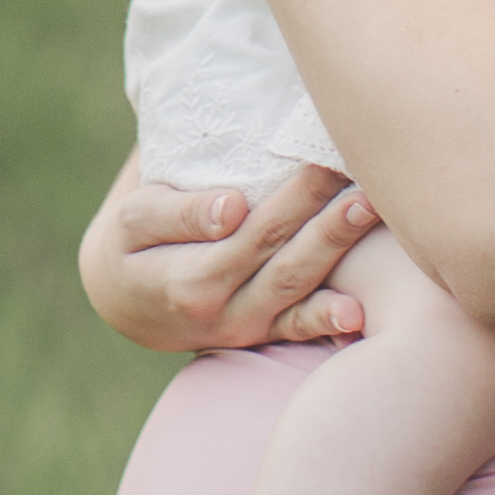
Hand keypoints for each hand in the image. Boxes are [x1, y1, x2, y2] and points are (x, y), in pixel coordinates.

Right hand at [81, 156, 377, 350]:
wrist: (122, 299)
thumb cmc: (131, 241)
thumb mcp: (134, 219)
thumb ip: (177, 212)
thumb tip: (233, 209)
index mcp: (185, 278)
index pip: (247, 234)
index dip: (289, 202)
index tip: (319, 161)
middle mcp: (218, 309)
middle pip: (280, 257)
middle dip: (324, 215)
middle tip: (357, 170)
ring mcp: (243, 325)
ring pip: (296, 287)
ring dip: (337, 249)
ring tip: (371, 210)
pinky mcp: (260, 333)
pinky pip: (296, 328)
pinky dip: (327, 320)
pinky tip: (358, 311)